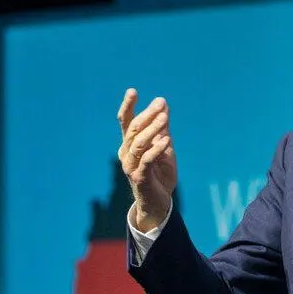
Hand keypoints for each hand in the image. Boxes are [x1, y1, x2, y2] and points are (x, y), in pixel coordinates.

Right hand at [117, 88, 176, 231]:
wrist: (159, 203)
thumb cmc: (159, 174)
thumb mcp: (164, 147)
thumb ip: (162, 129)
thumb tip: (164, 106)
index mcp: (130, 145)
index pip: (126, 122)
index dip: (128, 106)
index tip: (133, 91)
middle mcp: (126, 154)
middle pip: (133, 130)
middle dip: (147, 114)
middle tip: (161, 102)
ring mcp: (131, 166)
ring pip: (138, 143)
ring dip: (152, 129)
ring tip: (165, 118)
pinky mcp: (139, 178)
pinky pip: (146, 160)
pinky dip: (156, 149)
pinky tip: (166, 140)